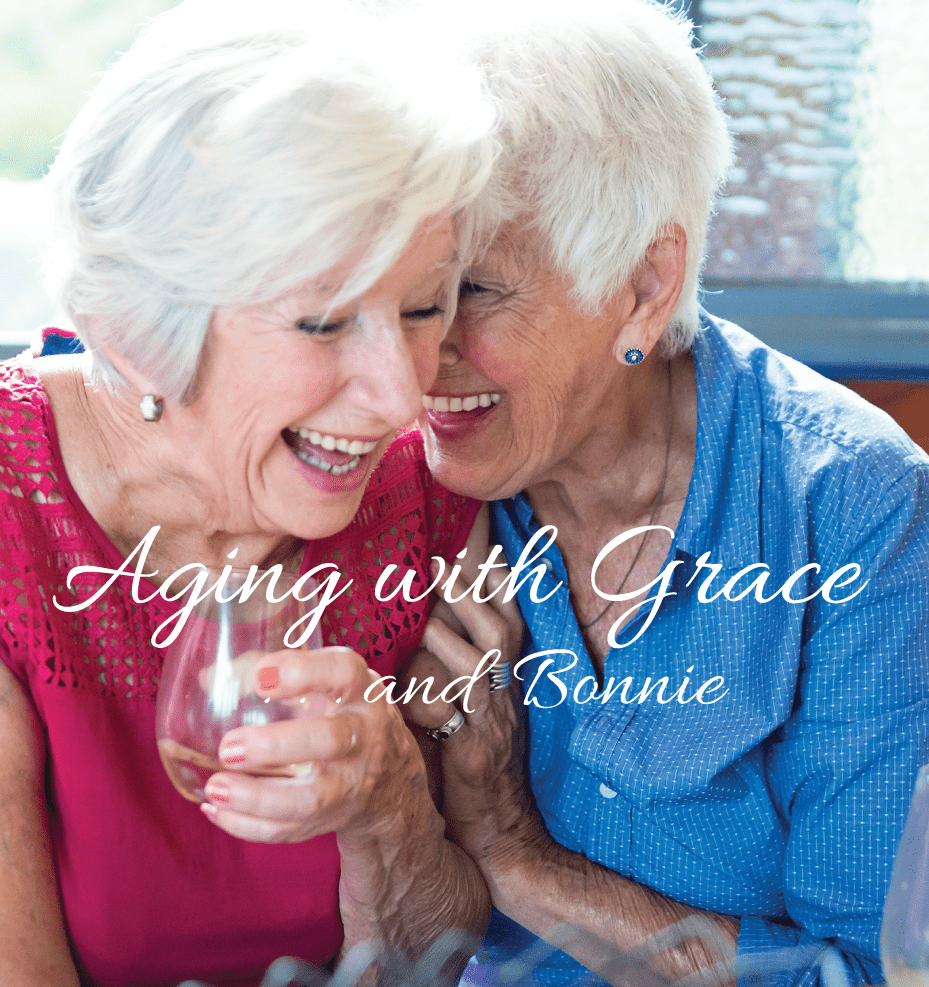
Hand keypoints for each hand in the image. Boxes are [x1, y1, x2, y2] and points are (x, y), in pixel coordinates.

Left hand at [200, 646, 426, 843]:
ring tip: (215, 786)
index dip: (302, 673)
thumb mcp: (327, 682)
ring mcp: (351, 782)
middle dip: (275, 746)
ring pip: (310, 798)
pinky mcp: (334, 817)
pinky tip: (217, 810)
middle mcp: (363, 735)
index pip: (342, 672)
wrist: (390, 775)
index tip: (260, 679)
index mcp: (360, 690)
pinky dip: (250, 825)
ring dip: (257, 797)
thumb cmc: (344, 713)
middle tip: (229, 747)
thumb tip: (209, 679)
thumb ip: (272, 671)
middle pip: (329, 740)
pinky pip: (292, 829)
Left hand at [401, 554, 542, 869]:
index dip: (502, 582)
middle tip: (440, 561)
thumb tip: (424, 626)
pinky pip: (455, 717)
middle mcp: (505, 694)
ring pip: (484, 664)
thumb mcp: (473, 710)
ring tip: (425, 610)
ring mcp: (494, 723)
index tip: (485, 543)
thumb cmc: (474, 764)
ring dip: (453, 632)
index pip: (512, 620)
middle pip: (503, 631)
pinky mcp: (476, 754)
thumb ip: (455, 671)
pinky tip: (405, 690)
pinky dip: (430, 698)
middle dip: (473, 592)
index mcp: (505, 680)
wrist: (499, 830)